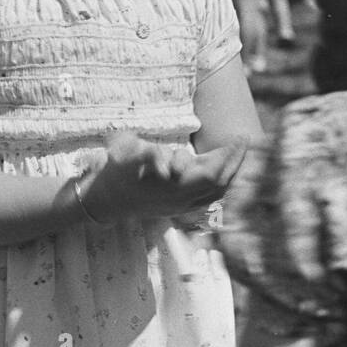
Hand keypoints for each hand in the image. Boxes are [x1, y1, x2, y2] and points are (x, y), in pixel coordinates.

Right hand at [80, 132, 246, 223]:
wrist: (105, 201)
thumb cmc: (115, 174)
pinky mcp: (179, 208)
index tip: (238, 137)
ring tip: (236, 152)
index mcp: (171, 189)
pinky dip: (220, 183)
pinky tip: (223, 169)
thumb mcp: (124, 158)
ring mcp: (181, 207)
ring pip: (216, 193)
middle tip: (242, 141)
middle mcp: (180, 201)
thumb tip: (162, 159)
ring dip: (229, 172)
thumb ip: (144, 155)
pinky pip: (208, 198)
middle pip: (219, 184)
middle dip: (234, 162)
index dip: (229, 157)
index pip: (212, 175)